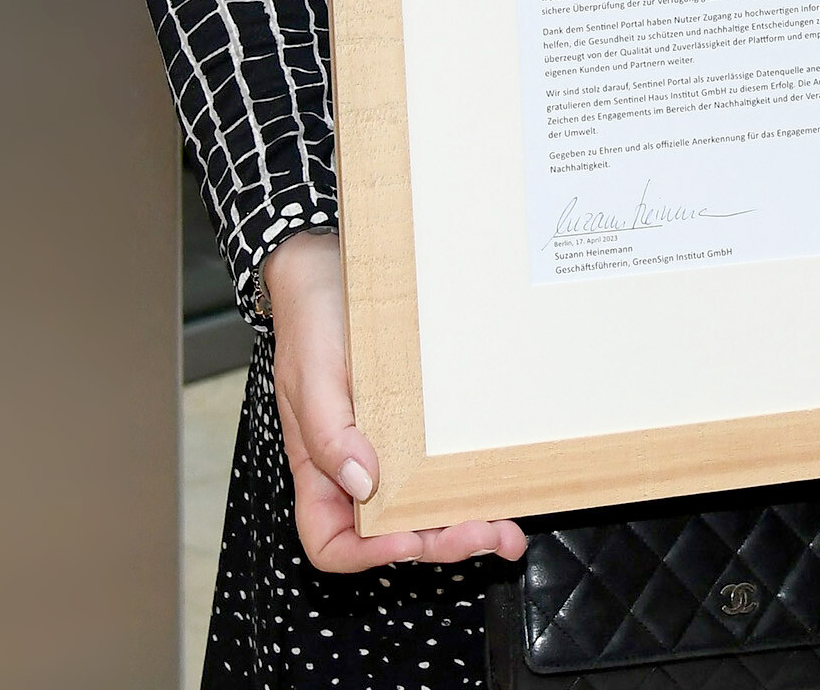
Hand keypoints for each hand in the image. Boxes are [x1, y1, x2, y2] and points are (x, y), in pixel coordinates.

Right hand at [264, 233, 528, 571]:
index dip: (367, 555)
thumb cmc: (312, 316)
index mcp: (320, 466)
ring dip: (466, 524)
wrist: (328, 265)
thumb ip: (327, 430)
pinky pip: (442, 468)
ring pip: (425, 508)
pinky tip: (502, 486)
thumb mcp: (312, 371)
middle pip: (392, 533)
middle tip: (484, 534)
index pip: (331, 540)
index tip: (408, 537)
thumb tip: (361, 483)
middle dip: (439, 542)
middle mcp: (355, 466)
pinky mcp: (417, 423)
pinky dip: (472, 486)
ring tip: (507, 530)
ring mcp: (389, 446)